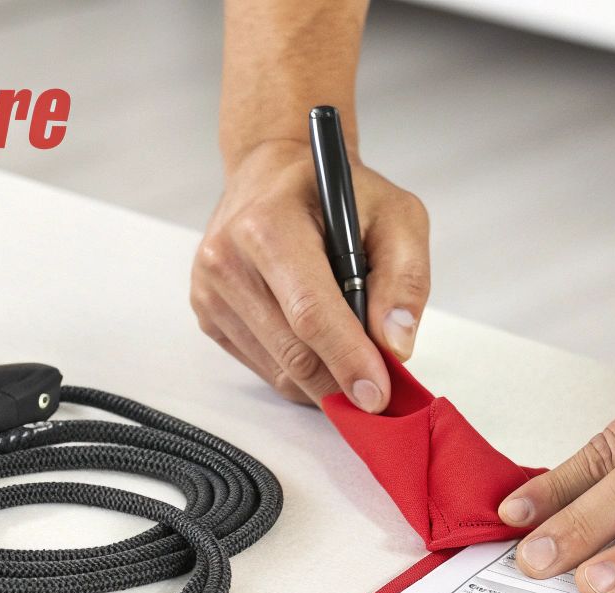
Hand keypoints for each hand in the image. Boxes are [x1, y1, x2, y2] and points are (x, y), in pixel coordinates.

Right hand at [190, 138, 430, 409]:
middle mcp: (227, 260)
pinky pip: (264, 368)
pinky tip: (320, 347)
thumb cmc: (332, 192)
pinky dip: (300, 373)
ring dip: (323, 380)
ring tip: (353, 362)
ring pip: (279, 370)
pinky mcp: (208, 316)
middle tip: (379, 395)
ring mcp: (210, 292)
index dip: (347, 360)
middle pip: (293, 352)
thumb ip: (405, 277)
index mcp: (269, 225)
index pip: (310, 312)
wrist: (271, 174)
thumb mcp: (394, 213)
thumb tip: (395, 344)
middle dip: (341, 382)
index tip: (378, 395)